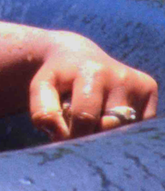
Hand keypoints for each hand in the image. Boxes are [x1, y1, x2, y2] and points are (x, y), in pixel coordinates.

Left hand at [30, 33, 157, 139]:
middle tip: (77, 123)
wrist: (76, 54)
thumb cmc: (58, 77)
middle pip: (108, 127)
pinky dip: (121, 126)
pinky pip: (137, 125)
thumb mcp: (41, 87)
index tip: (61, 136)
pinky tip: (108, 110)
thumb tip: (62, 135)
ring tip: (92, 114)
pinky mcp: (149, 89)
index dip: (71, 133)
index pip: (85, 118)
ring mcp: (138, 83)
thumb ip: (43, 111)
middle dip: (90, 134)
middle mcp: (120, 76)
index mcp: (92, 72)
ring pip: (125, 129)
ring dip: (106, 131)